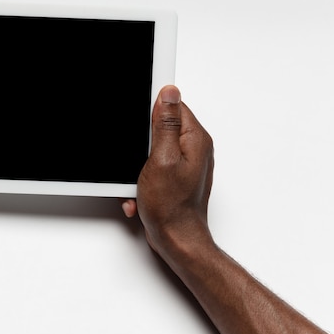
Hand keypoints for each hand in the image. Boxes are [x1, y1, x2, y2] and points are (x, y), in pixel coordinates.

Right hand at [121, 85, 214, 258]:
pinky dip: (141, 178)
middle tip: (139, 161)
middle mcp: (194, 148)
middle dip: (141, 145)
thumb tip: (169, 93)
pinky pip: (152, 166)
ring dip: (138, 165)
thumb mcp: (162, 159)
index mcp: (195, 139)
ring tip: (139, 182)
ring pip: (151, 149)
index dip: (151, 112)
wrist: (176, 240)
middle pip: (159, 128)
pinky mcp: (174, 176)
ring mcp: (185, 163)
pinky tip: (141, 191)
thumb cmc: (172, 207)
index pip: (173, 106)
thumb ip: (166, 125)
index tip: (142, 127)